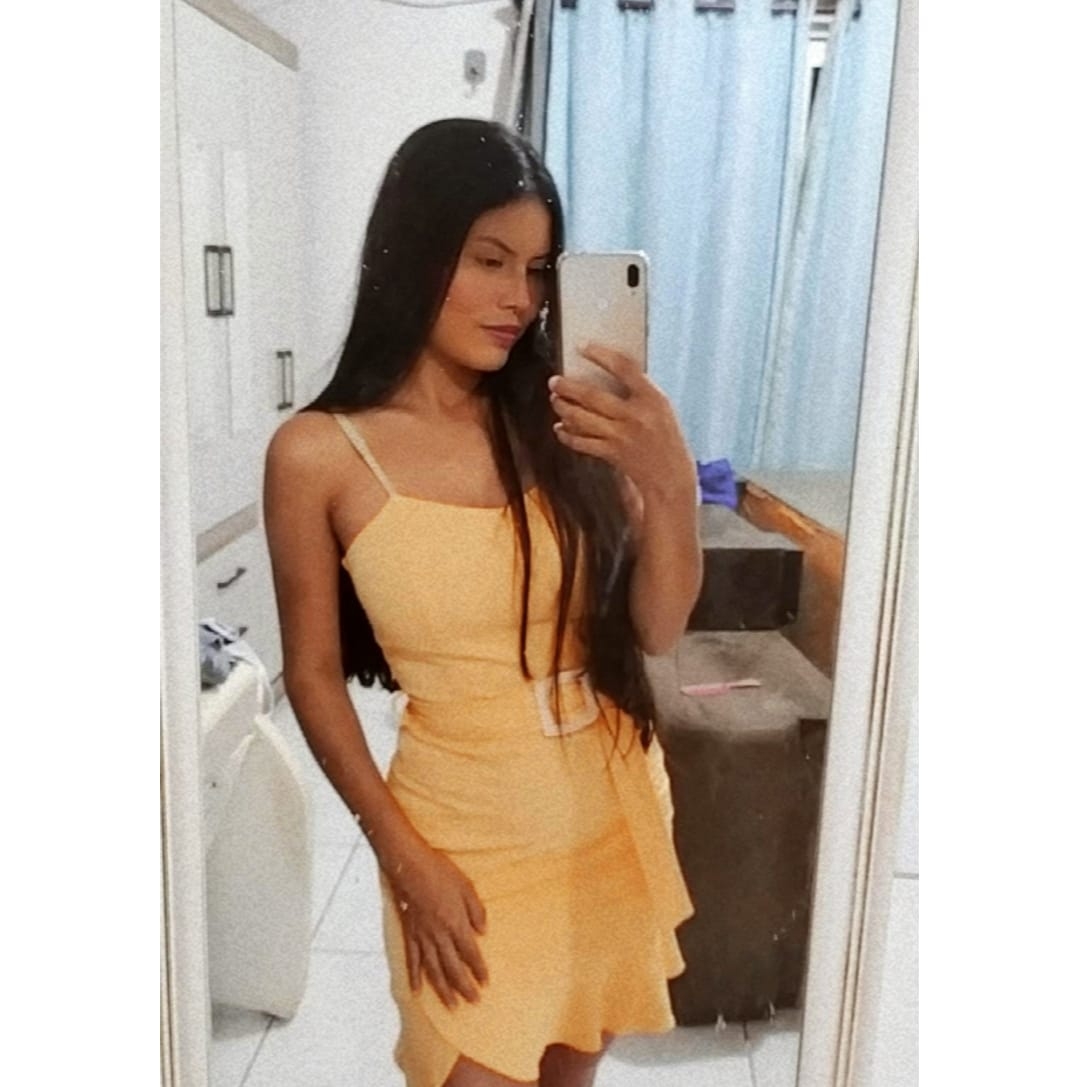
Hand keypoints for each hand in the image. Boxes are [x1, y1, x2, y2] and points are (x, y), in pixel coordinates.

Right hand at [385, 843, 487, 1008]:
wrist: (409, 864)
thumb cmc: (440, 871)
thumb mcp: (466, 886)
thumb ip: (476, 910)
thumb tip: (483, 932)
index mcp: (455, 923)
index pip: (470, 953)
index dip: (478, 969)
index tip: (485, 982)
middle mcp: (439, 935)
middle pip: (453, 968)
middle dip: (464, 987)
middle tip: (473, 1002)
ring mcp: (422, 936)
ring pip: (434, 970)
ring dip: (443, 990)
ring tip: (452, 1006)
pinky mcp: (408, 933)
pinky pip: (412, 960)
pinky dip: (414, 978)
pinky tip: (418, 992)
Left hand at [549, 343, 696, 500]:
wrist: (671, 475)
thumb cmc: (665, 437)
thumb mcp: (661, 408)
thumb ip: (638, 392)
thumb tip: (603, 373)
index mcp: (653, 397)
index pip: (624, 367)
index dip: (601, 354)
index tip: (583, 346)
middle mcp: (636, 415)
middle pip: (592, 396)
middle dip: (568, 387)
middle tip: (553, 381)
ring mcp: (623, 436)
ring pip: (582, 419)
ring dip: (564, 408)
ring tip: (555, 400)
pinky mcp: (613, 454)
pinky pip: (583, 442)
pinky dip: (568, 435)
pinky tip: (560, 429)